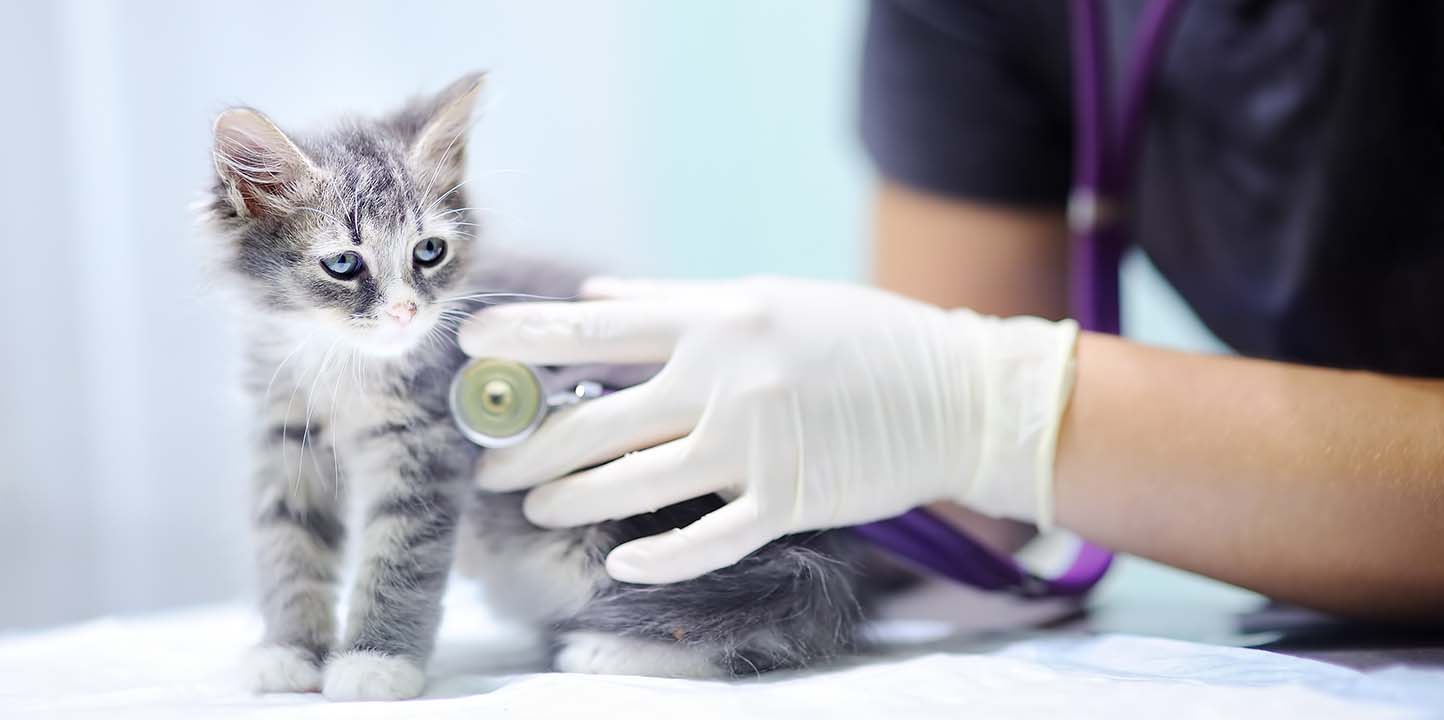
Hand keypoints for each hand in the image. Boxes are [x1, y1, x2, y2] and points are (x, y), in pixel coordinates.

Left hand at [459, 276, 1078, 583]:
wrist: (955, 392)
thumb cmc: (857, 337)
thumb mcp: (765, 297)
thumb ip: (674, 299)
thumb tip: (595, 295)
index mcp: (718, 319)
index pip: (597, 328)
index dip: (524, 338)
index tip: (466, 342)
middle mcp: (726, 379)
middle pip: (596, 422)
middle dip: (525, 449)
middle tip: (484, 468)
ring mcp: (755, 446)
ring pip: (633, 485)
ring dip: (570, 500)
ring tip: (533, 507)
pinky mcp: (787, 501)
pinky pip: (705, 539)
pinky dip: (658, 558)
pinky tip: (621, 564)